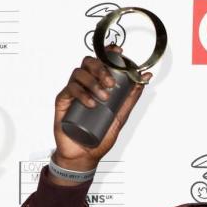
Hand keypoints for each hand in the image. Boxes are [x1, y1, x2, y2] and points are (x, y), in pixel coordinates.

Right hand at [52, 46, 151, 173]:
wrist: (84, 155)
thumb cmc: (99, 137)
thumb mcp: (120, 116)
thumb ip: (130, 98)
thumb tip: (144, 79)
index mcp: (97, 85)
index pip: (101, 62)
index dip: (108, 52)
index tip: (118, 52)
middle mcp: (84, 85)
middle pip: (88, 62)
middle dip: (101, 68)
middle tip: (111, 83)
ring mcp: (72, 92)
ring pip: (79, 73)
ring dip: (93, 82)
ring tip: (103, 98)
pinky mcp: (62, 101)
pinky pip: (70, 89)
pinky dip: (82, 94)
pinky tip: (91, 104)